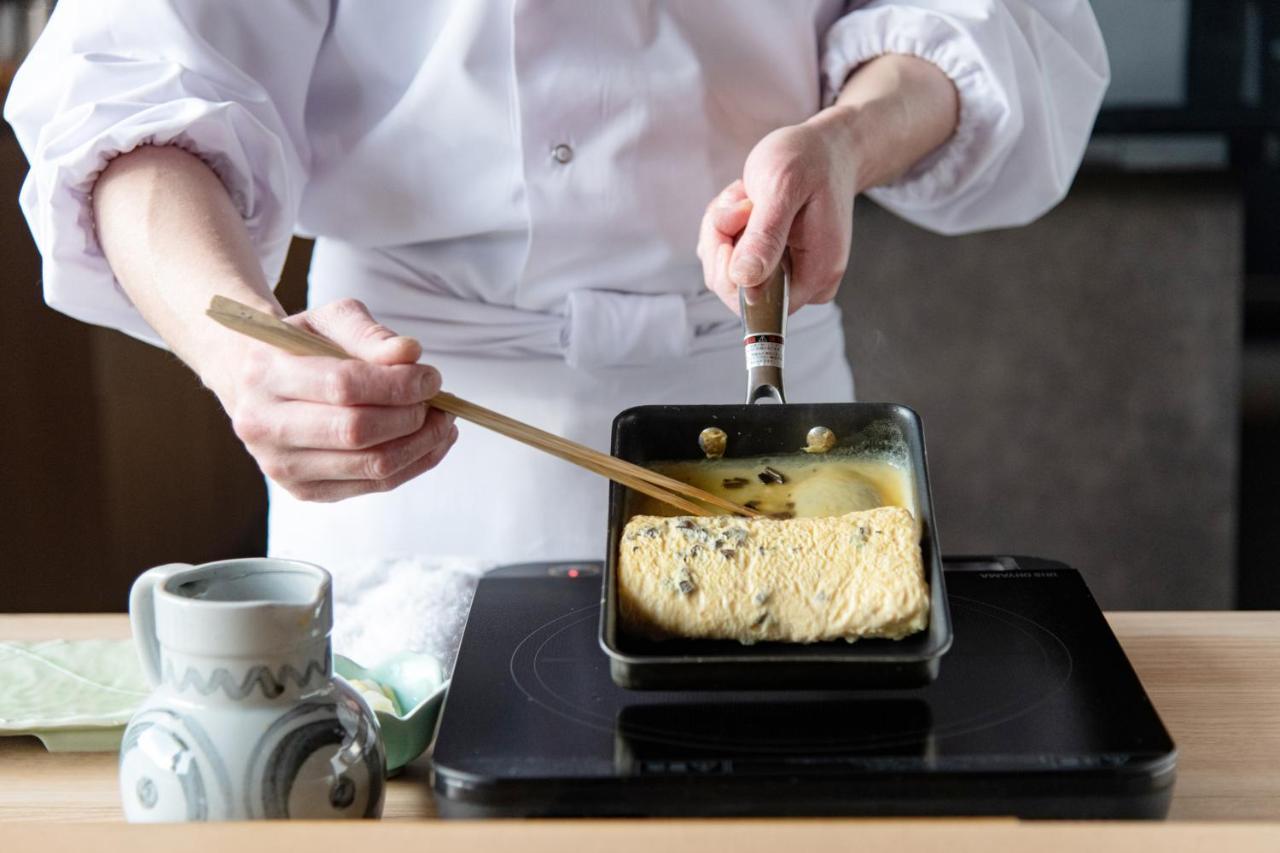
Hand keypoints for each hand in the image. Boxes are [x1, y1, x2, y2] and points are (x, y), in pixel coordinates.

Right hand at [205, 298, 457, 501]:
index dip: (397, 384)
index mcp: (265, 373)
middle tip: (439, 401)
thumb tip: (409, 353)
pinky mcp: (303, 491)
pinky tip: (430, 442)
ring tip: (443, 421)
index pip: (343, 385)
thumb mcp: (330, 321)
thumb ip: (369, 333)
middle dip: (411, 416)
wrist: (259, 385)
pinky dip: (414, 464)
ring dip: (421, 444)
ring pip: (371, 466)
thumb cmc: (303, 347)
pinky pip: (373, 485)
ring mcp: (280, 465)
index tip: (431, 378)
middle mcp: (263, 425)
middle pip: (356, 431)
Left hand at [698, 113, 859, 313]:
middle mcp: (804, 283)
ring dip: (724, 229)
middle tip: (741, 202)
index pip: (756, 305)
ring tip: (748, 197)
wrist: (826, 149)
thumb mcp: (784, 188)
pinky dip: (727, 228)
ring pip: (727, 271)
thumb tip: (745, 282)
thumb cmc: (810, 161)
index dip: (729, 270)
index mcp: (815, 274)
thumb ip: (765, 237)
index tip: (734, 222)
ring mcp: (786, 274)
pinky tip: (747, 204)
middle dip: (723, 241)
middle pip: (735, 288)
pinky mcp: (771, 263)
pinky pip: (729, 259)